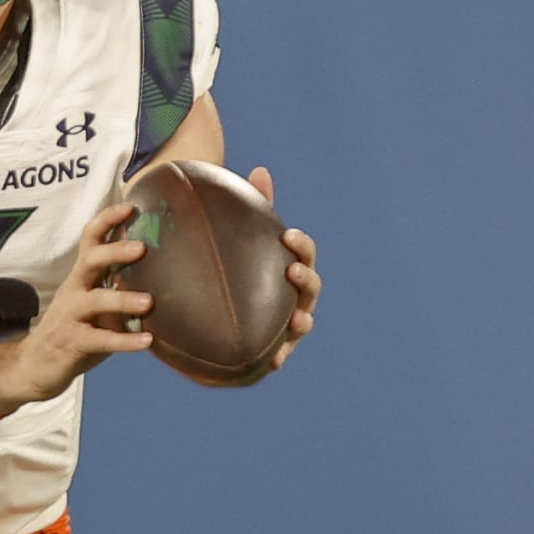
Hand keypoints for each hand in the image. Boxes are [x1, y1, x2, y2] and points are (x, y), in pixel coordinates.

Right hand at [0, 202, 152, 414]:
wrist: (36, 366)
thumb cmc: (75, 331)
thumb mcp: (95, 306)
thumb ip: (118, 289)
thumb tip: (164, 274)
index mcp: (80, 277)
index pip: (89, 240)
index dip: (106, 221)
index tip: (130, 207)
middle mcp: (73, 291)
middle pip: (89, 262)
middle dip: (114, 252)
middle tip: (142, 248)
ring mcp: (70, 316)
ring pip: (94, 301)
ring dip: (122, 300)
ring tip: (149, 302)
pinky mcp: (70, 342)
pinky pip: (99, 340)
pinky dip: (124, 340)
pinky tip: (147, 341)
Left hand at [247, 166, 320, 374]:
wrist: (223, 313)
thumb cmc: (239, 269)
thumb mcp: (242, 239)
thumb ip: (253, 209)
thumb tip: (259, 170)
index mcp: (290, 268)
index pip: (302, 253)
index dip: (300, 245)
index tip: (288, 235)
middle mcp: (296, 297)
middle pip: (310, 288)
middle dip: (306, 280)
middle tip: (292, 270)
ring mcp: (289, 324)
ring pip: (302, 323)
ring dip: (302, 321)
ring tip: (297, 319)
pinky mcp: (275, 350)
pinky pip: (279, 354)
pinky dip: (280, 357)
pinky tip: (273, 362)